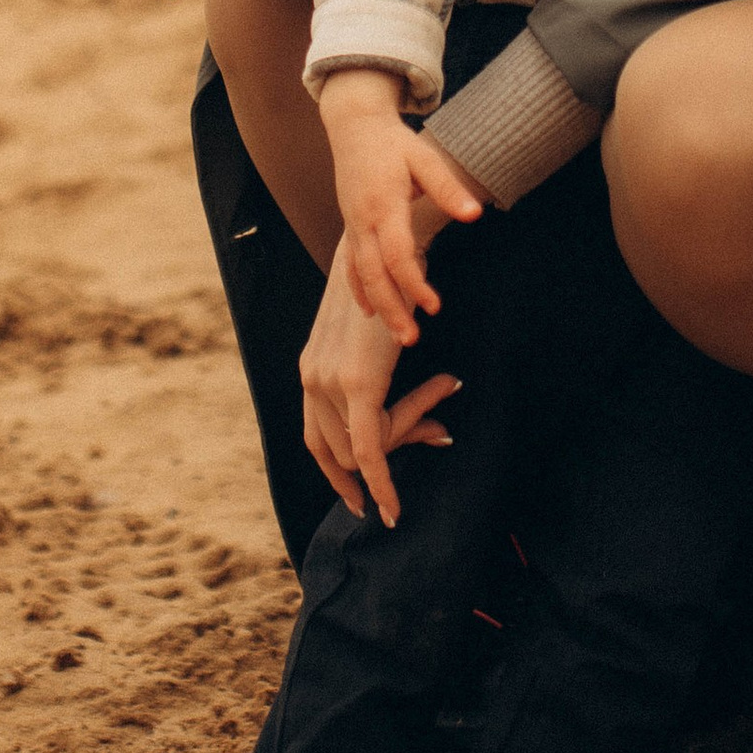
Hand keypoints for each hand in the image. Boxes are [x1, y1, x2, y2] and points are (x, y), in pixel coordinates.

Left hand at [300, 245, 459, 526]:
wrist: (390, 244)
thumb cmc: (392, 287)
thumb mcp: (383, 341)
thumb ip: (388, 384)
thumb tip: (427, 425)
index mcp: (311, 368)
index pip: (321, 440)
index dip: (340, 475)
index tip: (364, 500)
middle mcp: (311, 377)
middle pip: (342, 450)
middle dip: (388, 454)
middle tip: (435, 434)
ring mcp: (329, 381)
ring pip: (364, 447)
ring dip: (404, 440)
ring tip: (441, 416)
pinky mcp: (356, 383)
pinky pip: (369, 449)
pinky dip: (381, 483)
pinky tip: (393, 508)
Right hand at [317, 71, 480, 342]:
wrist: (354, 126)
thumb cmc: (394, 142)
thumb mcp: (424, 158)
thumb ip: (448, 188)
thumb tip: (474, 215)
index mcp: (384, 205)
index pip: (396, 254)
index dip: (413, 283)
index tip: (433, 306)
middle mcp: (363, 221)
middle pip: (373, 275)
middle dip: (391, 309)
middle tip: (411, 340)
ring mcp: (353, 225)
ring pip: (360, 276)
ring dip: (378, 307)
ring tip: (398, 336)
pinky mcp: (350, 226)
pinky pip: (350, 266)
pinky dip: (359, 291)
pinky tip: (370, 312)